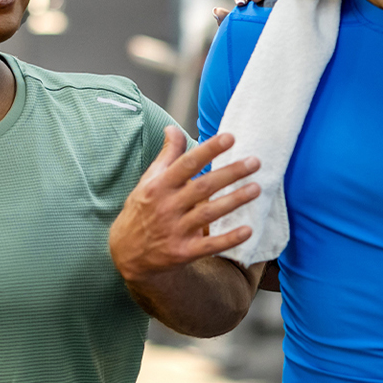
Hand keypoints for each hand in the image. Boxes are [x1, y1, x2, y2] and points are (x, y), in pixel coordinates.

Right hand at [108, 127, 260, 280]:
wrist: (126, 254)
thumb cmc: (141, 211)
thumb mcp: (148, 182)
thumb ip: (166, 157)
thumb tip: (172, 129)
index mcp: (159, 186)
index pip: (187, 164)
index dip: (209, 150)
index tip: (230, 137)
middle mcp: (166, 207)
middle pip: (203, 186)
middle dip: (230, 173)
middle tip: (254, 162)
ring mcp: (175, 231)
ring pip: (209, 213)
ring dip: (234, 201)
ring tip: (256, 188)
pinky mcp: (183, 252)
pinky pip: (210, 245)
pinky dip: (229, 239)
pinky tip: (248, 230)